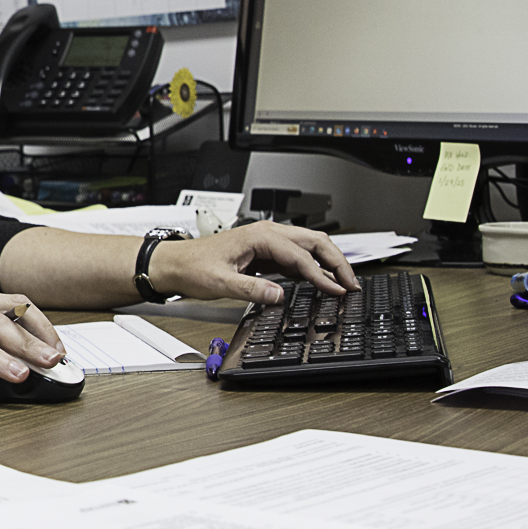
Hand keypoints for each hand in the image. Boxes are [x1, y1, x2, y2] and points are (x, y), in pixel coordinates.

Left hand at [149, 222, 357, 305]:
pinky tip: (322, 281)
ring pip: (309, 246)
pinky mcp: (265, 252)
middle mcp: (266, 233)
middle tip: (353, 284)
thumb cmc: (192, 267)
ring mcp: (267, 241)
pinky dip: (314, 266)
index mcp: (258, 236)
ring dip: (328, 262)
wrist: (174, 263)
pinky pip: (297, 256)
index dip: (321, 274)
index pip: (300, 255)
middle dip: (337, 262)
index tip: (337, 290)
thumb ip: (251, 289)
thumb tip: (279, 295)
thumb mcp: (220, 283)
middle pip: (314, 242)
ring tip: (345, 283)